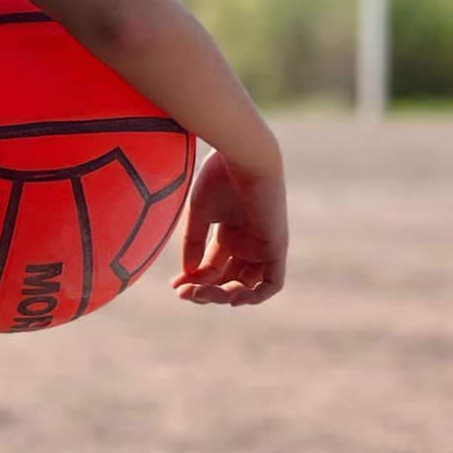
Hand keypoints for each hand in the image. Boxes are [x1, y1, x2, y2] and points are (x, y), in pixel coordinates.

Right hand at [174, 149, 286, 304]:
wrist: (244, 156)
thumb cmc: (220, 176)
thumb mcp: (201, 213)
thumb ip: (194, 243)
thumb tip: (188, 274)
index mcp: (230, 230)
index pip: (214, 266)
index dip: (195, 280)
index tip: (175, 286)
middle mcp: (248, 240)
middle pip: (229, 279)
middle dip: (206, 290)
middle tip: (185, 292)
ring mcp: (263, 244)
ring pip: (247, 285)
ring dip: (223, 295)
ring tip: (200, 292)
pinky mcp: (277, 246)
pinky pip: (272, 283)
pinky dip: (254, 296)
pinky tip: (230, 297)